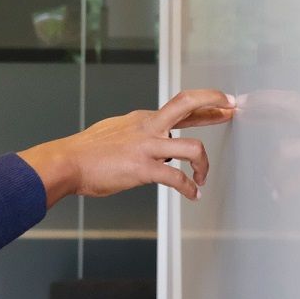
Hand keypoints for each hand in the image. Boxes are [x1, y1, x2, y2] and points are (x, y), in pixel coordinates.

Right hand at [18, 89, 234, 207]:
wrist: (67, 162)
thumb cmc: (87, 152)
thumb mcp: (115, 131)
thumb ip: (136, 132)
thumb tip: (150, 139)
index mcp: (142, 118)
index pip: (181, 106)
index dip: (206, 104)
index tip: (223, 103)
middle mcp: (147, 126)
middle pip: (186, 104)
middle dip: (213, 105)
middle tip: (232, 108)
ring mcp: (146, 146)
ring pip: (191, 147)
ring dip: (203, 164)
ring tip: (202, 178)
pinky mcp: (142, 168)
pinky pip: (176, 177)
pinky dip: (189, 188)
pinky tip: (192, 195)